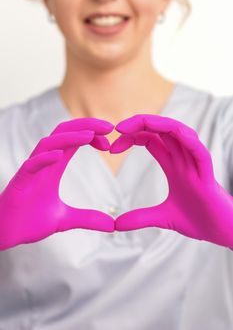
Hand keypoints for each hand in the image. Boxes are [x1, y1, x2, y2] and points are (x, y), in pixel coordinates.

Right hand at [0, 118, 114, 250]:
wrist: (6, 234)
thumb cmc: (30, 220)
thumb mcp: (65, 219)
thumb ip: (88, 218)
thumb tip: (111, 225)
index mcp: (54, 167)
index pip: (73, 141)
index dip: (91, 135)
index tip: (109, 141)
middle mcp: (43, 163)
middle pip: (63, 133)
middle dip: (86, 125)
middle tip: (109, 127)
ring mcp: (31, 171)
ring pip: (47, 144)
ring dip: (69, 137)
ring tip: (89, 135)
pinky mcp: (19, 182)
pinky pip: (30, 165)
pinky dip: (44, 158)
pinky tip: (59, 155)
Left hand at [111, 114, 232, 248]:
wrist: (222, 233)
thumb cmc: (199, 220)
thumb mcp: (162, 218)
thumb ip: (140, 218)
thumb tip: (116, 224)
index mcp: (173, 166)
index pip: (151, 140)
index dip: (131, 138)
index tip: (112, 148)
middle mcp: (184, 160)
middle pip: (162, 130)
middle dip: (140, 124)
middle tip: (117, 129)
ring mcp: (196, 166)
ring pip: (181, 134)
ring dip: (160, 125)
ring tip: (138, 124)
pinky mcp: (208, 176)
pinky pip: (201, 153)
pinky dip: (189, 142)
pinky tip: (177, 135)